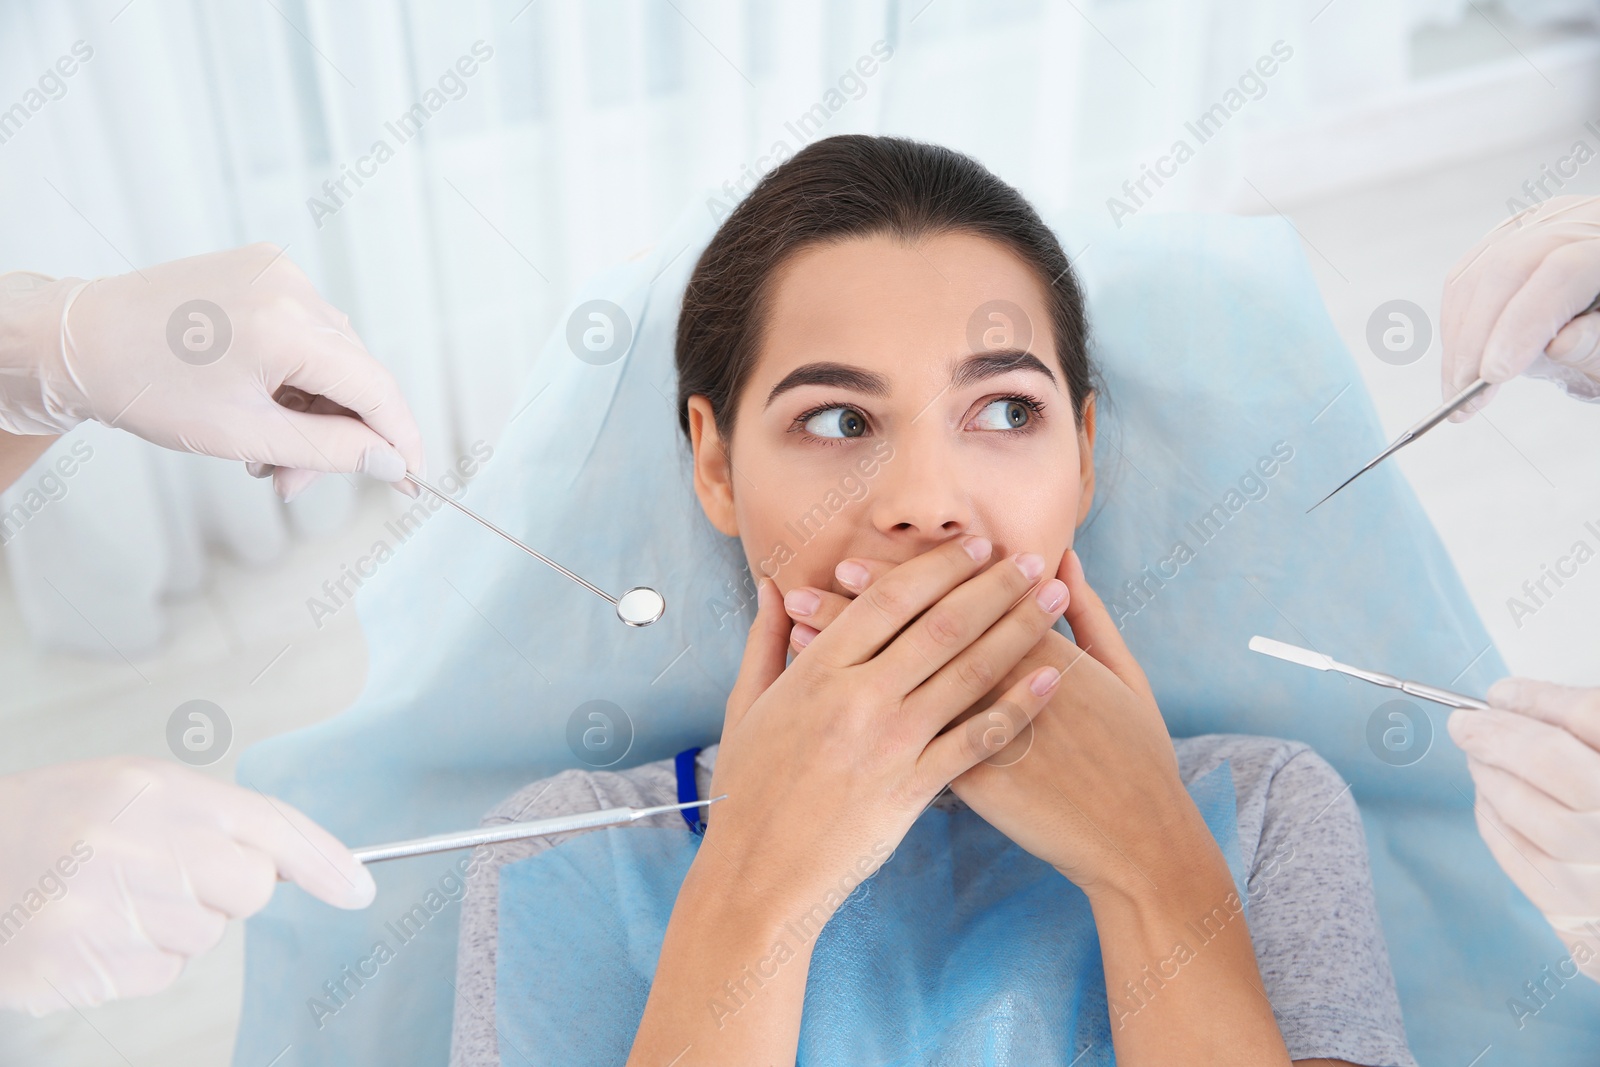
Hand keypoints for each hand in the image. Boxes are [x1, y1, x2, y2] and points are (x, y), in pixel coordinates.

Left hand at [0, 246, 423, 499]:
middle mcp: (291, 288)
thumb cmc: (146, 388)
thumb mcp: (246, 435)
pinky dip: (296, 372)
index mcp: (288, 327)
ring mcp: (277, 272)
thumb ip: (332, 450)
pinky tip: (264, 400)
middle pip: (356, 374)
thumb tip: (392, 462)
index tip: (413, 476)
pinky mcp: (262, 268)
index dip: (402, 438)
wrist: (79, 341)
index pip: (377, 388)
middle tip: (297, 481)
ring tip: (266, 447)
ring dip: (315, 407)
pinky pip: (307, 329)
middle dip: (339, 434)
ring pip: (332, 354)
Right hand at [0, 757, 375, 1015]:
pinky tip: (94, 929)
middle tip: (165, 873)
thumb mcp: (137, 791)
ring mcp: (106, 907)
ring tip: (113, 896)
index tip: (358, 889)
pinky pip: (161, 973)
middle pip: (250, 888)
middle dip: (225, 889)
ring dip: (174, 925)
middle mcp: (135, 843)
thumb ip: (218, 818)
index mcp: (155, 789)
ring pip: (205, 936)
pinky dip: (138, 959)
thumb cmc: (58, 822)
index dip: (324, 860)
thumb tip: (308, 867)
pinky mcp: (81, 963)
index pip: (268, 823)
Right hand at [703, 536, 1067, 912]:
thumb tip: (772, 585)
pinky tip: (1053, 679)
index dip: (939, 567)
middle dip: (994, 586)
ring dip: (1020, 630)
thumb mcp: (746, 705)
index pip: (889, 599)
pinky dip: (1019, 706)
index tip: (977, 547)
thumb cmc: (749, 788)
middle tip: (1032, 560)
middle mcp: (858, 700)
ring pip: (968, 673)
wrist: (758, 873)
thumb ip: (766, 640)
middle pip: (941, 625)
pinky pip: (977, 740)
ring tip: (1056, 601)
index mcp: (817, 672)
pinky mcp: (913, 790)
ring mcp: (890, 745)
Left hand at [784, 550, 1286, 1061]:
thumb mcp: (1123, 675)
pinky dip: (869, 718)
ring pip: (903, 684)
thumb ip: (1090, 617)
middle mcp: (1001, 687)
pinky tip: (831, 707)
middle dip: (860, 611)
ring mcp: (983, 736)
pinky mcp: (975, 782)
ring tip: (802, 638)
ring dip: (852, 659)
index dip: (900, 584)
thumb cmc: (1136, 754)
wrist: (1137, 837)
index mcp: (1038, 653)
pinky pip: (907, 743)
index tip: (853, 564)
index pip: (957, 603)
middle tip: (808, 588)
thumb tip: (1067, 566)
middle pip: (917, 637)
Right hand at [1442, 194, 1599, 418]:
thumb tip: (1559, 345)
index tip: (1494, 374)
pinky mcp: (1505, 240)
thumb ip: (1596, 344)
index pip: (1563, 271)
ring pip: (1475, 275)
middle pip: (1507, 269)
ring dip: (1458, 339)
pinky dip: (1456, 325)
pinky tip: (1460, 360)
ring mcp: (1535, 226)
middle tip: (1466, 391)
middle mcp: (1575, 222)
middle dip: (1477, 337)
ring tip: (1460, 387)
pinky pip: (1463, 278)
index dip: (1523, 323)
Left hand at [1448, 679, 1599, 981]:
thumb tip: (1514, 701)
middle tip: (1465, 723)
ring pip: (1520, 806)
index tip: (1505, 693)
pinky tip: (1490, 798)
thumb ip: (1583, 726)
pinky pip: (1513, 851)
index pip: (1590, 717)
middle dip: (1496, 733)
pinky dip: (1491, 817)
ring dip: (1487, 773)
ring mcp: (1595, 867)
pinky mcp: (1573, 909)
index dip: (1539, 698)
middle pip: (1548, 760)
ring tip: (1478, 758)